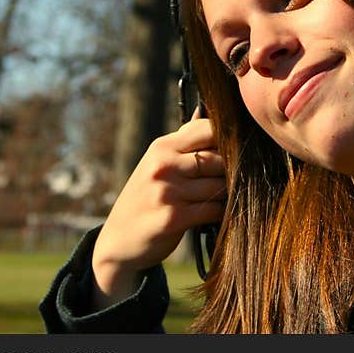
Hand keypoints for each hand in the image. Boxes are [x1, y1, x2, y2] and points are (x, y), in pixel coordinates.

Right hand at [91, 113, 225, 304]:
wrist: (119, 241)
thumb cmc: (146, 199)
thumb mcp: (157, 165)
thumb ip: (184, 142)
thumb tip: (207, 110)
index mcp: (161, 148)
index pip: (207, 129)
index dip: (227, 140)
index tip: (233, 153)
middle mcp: (163, 165)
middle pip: (219, 159)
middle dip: (231, 172)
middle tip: (234, 182)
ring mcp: (168, 191)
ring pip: (220, 186)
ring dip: (226, 195)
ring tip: (221, 199)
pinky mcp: (174, 218)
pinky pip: (214, 210)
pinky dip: (220, 213)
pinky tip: (215, 215)